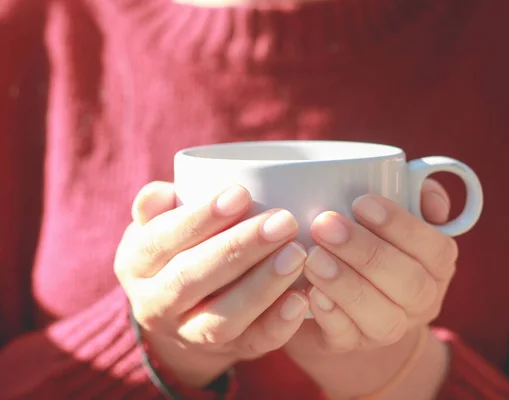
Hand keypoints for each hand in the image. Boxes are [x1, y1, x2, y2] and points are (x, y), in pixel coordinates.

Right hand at [114, 182, 308, 387]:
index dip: (200, 218)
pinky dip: (278, 324)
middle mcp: (155, 305)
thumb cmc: (178, 249)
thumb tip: (159, 194)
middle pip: (193, 278)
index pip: (161, 240)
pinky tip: (301, 298)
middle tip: (282, 221)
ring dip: (262, 286)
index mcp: (136, 265)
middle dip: (239, 248)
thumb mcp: (157, 226)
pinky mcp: (229, 351)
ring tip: (296, 253)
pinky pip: (253, 343)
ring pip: (222, 317)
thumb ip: (156, 207)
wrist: (182, 312)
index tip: (241, 194)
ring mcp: (190, 334)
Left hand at [285, 179, 454, 398]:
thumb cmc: (370, 238)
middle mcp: (421, 301)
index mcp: (436, 265)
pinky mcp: (350, 344)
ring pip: (382, 318)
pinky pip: (346, 337)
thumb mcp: (393, 213)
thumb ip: (417, 193)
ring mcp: (388, 328)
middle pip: (410, 284)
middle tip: (325, 225)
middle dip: (367, 253)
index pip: (436, 249)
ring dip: (346, 285)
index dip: (402, 226)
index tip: (361, 202)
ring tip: (313, 258)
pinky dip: (329, 315)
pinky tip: (310, 292)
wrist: (341, 293)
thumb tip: (431, 199)